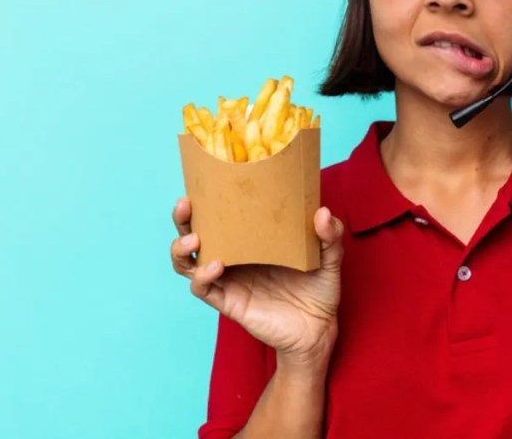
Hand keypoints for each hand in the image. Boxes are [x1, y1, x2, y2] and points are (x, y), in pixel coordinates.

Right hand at [170, 197, 343, 364]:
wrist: (319, 328)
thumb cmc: (319, 289)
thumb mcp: (329, 258)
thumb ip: (330, 236)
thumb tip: (321, 212)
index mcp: (252, 241)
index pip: (220, 216)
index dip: (206, 200)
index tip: (204, 182)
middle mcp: (234, 257)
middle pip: (194, 235)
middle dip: (183, 219)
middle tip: (185, 204)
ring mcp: (228, 280)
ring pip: (188, 263)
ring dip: (181, 248)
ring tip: (194, 238)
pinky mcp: (228, 301)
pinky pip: (203, 289)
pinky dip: (202, 276)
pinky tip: (216, 265)